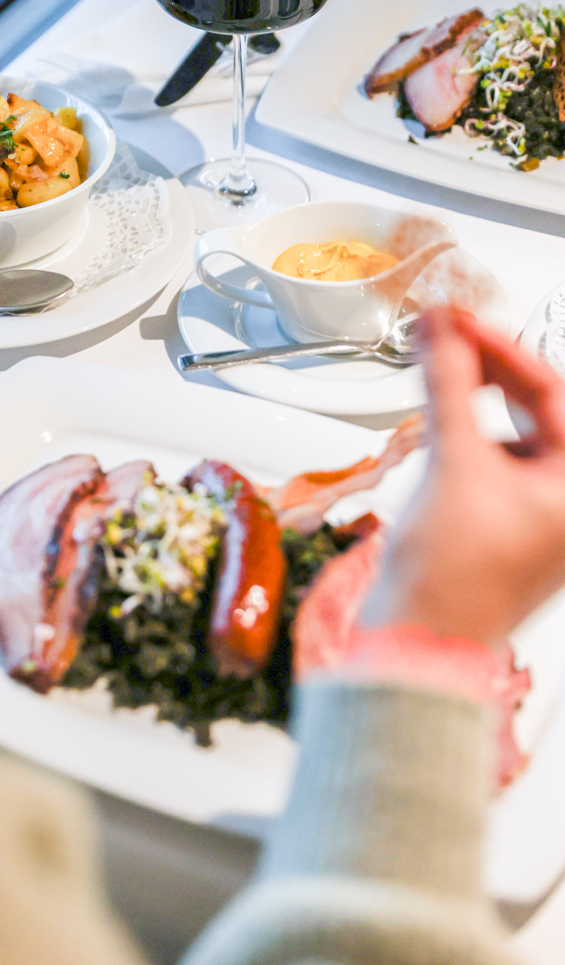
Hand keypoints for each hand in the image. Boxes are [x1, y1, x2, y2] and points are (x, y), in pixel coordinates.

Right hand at [362, 306, 564, 644]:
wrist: (412, 644)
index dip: (501, 348)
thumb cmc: (451, 583)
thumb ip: (448, 386)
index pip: (552, 392)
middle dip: (489, 370)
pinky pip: (492, 462)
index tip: (460, 320)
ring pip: (512, 433)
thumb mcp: (455, 465)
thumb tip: (443, 332)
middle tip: (447, 336)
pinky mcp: (503, 525)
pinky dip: (464, 435)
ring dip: (474, 400)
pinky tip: (437, 424)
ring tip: (439, 373)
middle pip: (537, 410)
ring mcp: (537, 516)